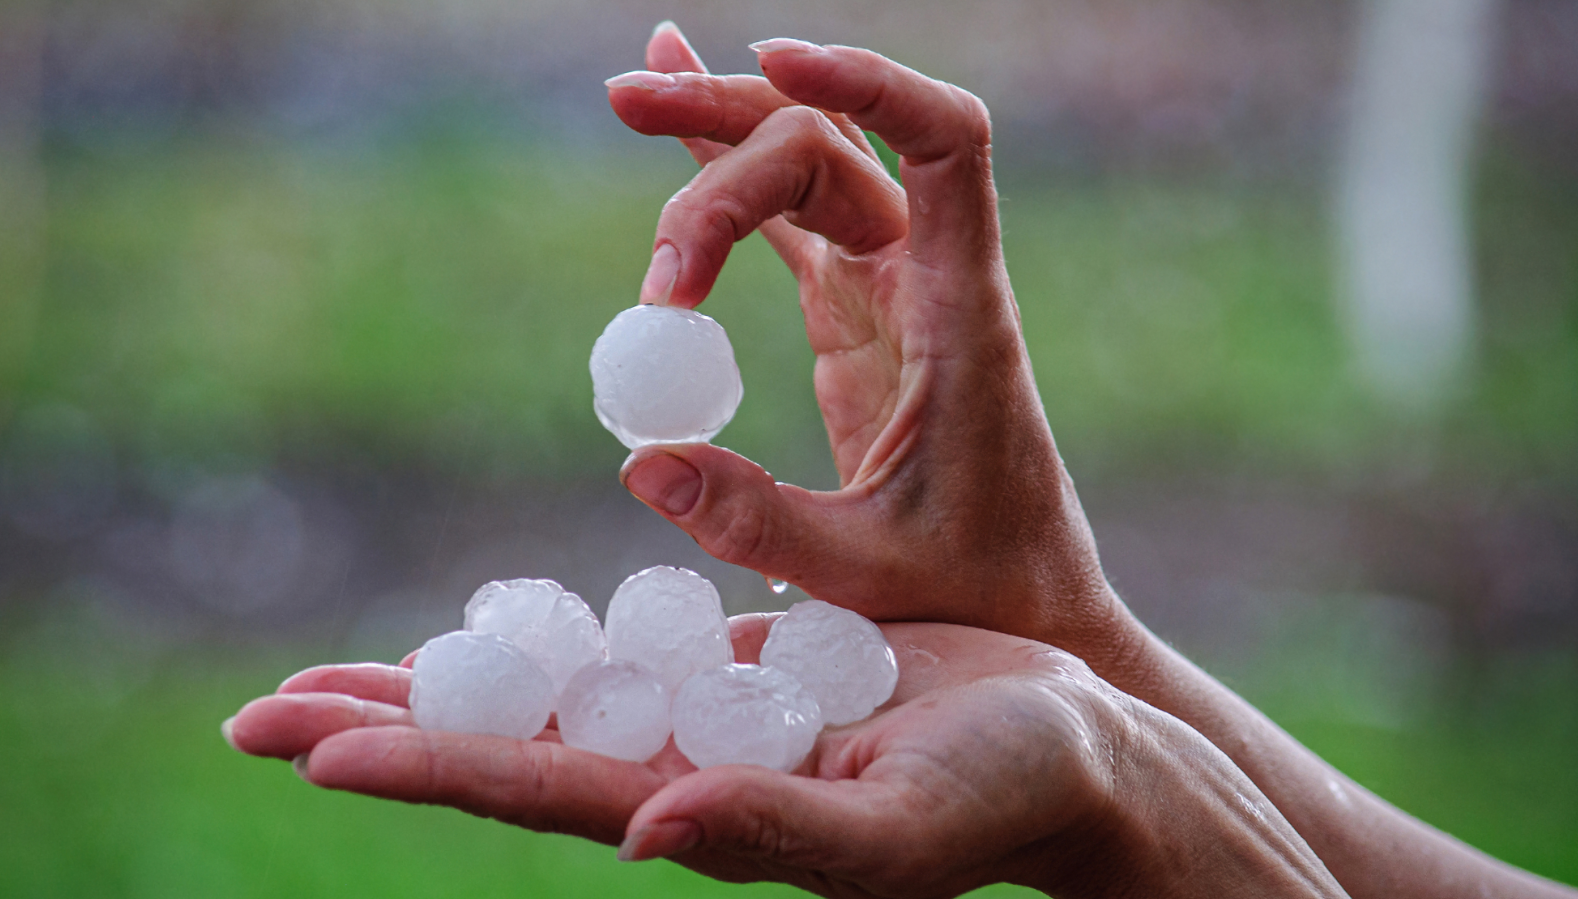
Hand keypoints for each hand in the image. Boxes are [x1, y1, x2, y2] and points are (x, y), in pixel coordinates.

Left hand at [225, 617, 1343, 898]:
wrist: (1075, 748)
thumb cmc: (1008, 795)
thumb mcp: (900, 825)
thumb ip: (777, 833)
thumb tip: (644, 829)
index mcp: (702, 810)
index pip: (530, 786)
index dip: (418, 763)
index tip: (304, 745)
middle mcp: (679, 771)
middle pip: (500, 744)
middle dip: (381, 729)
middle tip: (251, 715)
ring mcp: (703, 719)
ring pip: (542, 693)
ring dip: (438, 683)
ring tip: (328, 679)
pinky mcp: (738, 671)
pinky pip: (618, 647)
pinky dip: (541, 639)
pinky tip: (484, 633)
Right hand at [606, 27, 1131, 665]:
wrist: (1021, 595)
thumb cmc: (972, 586)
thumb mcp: (863, 572)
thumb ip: (757, 525)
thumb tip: (642, 464)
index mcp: (959, 312)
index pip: (945, 145)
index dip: (870, 81)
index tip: (775, 58)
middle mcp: (928, 276)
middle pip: (830, 150)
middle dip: (730, 127)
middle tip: (624, 120)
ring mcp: (889, 284)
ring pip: (808, 167)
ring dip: (721, 129)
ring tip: (628, 97)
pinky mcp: (854, 309)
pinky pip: (791, 217)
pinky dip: (733, 171)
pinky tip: (676, 122)